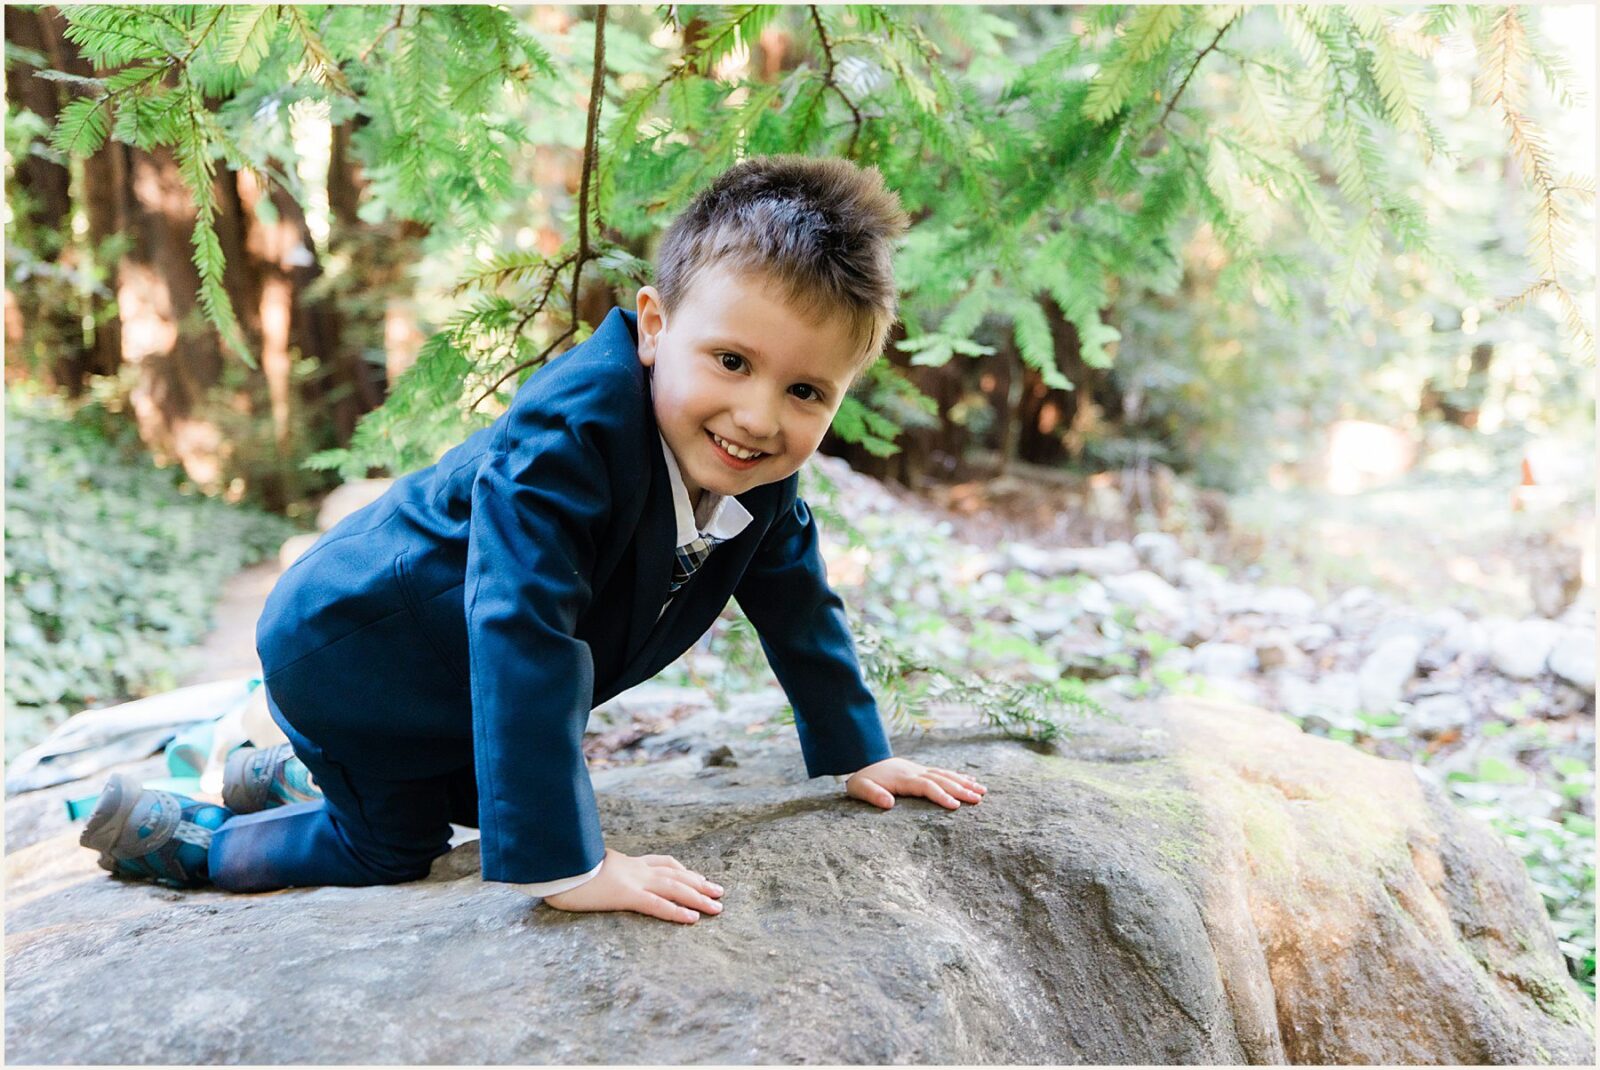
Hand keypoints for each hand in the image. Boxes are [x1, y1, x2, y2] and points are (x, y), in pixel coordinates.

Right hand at [541, 847, 723, 923]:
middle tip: (719, 891)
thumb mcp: (583, 866)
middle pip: (675, 873)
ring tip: (717, 906)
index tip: (697, 875)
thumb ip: (595, 868)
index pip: (660, 862)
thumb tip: (591, 873)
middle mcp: (633, 868)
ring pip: (674, 888)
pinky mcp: (624, 895)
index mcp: (624, 861)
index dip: (682, 870)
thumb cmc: (561, 867)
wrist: (551, 865)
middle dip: (699, 883)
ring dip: (699, 897)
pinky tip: (693, 918)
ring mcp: (631, 880)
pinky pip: (657, 905)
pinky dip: (677, 911)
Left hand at [844, 757, 987, 809]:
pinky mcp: (921, 770)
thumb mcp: (860, 788)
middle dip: (961, 789)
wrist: (863, 761)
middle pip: (942, 780)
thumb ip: (873, 795)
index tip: (956, 806)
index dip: (941, 795)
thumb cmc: (861, 780)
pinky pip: (942, 772)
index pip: (926, 786)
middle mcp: (915, 772)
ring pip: (946, 774)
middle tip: (979, 799)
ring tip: (982, 791)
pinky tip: (970, 780)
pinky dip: (957, 775)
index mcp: (903, 778)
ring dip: (964, 782)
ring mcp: (919, 769)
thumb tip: (888, 804)